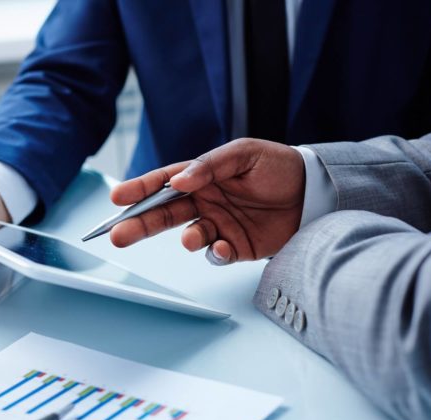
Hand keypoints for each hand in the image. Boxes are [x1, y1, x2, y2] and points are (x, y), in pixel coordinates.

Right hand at [109, 138, 304, 263]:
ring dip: (186, 238)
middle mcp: (205, 202)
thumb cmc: (278, 166)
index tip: (117, 198)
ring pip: (188, 235)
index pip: (163, 182)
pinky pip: (217, 254)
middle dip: (139, 224)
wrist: (314, 191)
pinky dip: (215, 253)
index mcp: (201, 177)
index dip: (139, 190)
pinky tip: (223, 247)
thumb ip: (210, 165)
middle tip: (117, 235)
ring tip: (191, 238)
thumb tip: (178, 181)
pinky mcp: (236, 246)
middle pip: (164, 214)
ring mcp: (219, 225)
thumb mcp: (244, 153)